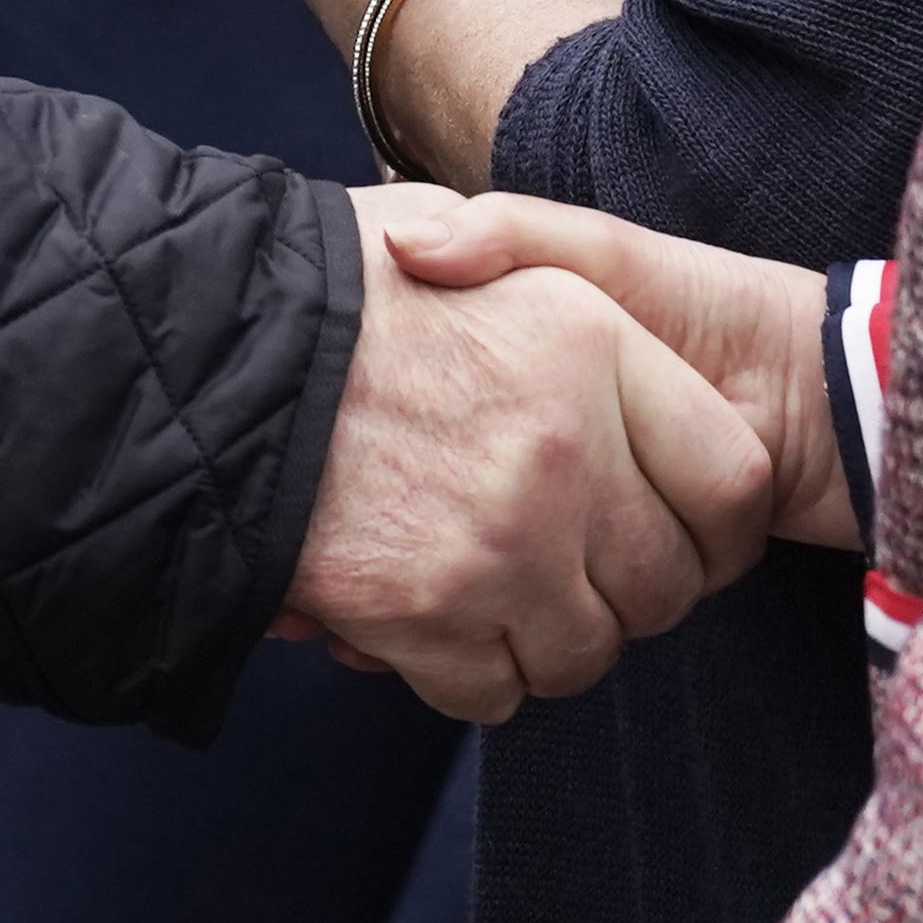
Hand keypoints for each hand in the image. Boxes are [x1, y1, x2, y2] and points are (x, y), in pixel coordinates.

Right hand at [281, 186, 773, 720]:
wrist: (189, 354)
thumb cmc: (317, 289)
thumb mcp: (444, 228)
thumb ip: (536, 276)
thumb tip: (595, 342)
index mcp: (591, 343)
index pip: (732, 479)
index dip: (715, 525)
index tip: (679, 531)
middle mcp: (565, 450)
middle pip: (666, 585)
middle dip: (623, 592)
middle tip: (564, 564)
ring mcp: (500, 543)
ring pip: (586, 652)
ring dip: (544, 638)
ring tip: (487, 588)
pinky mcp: (426, 616)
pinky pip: (497, 693)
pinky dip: (468, 675)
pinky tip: (429, 620)